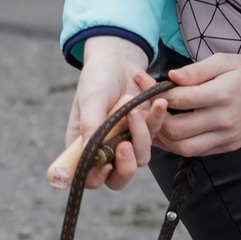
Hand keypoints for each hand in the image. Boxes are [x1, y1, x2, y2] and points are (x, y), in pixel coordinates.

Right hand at [47, 37, 163, 191]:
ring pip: (139, 159)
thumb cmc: (96, 79)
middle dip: (124, 167)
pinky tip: (157, 103)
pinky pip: (155, 136)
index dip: (95, 178)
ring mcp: (125, 142)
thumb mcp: (91, 99)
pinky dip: (156, 120)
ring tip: (134, 111)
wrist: (117, 60)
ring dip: (140, 137)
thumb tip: (88, 152)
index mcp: (83, 147)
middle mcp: (104, 150)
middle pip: (117, 179)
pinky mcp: (144, 132)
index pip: (87, 177)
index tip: (105, 165)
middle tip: (125, 145)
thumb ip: (90, 125)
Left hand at [152, 54, 240, 159]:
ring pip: (182, 146)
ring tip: (149, 121)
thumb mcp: (227, 61)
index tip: (140, 81)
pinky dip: (175, 145)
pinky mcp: (227, 147)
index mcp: (222, 94)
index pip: (178, 99)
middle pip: (176, 128)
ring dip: (161, 136)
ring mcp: (225, 137)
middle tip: (142, 104)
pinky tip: (164, 133)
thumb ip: (197, 71)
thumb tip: (171, 76)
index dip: (154, 91)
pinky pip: (195, 151)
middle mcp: (223, 120)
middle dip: (153, 117)